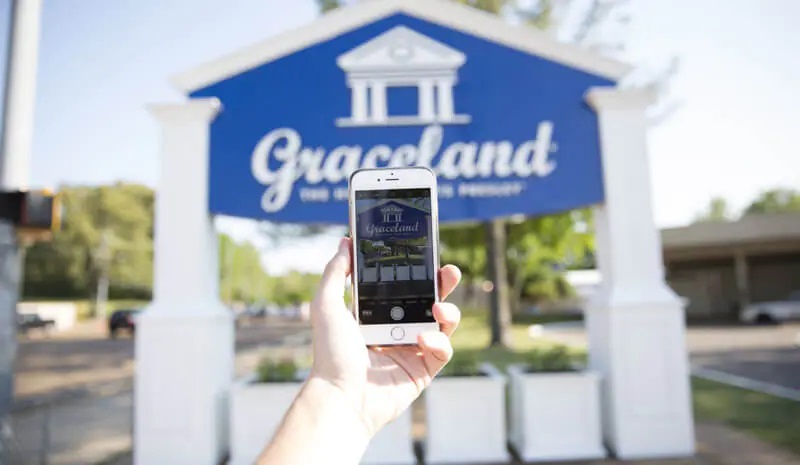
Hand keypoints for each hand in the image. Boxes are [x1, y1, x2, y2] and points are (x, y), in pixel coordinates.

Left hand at [308, 237, 461, 436]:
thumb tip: (345, 242)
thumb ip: (336, 271)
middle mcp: (396, 330)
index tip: (424, 254)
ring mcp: (411, 350)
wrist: (341, 396)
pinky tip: (424, 339)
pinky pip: (443, 351)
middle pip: (428, 300)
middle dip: (442, 284)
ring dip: (448, 311)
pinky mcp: (423, 371)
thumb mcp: (326, 304)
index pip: (402, 286)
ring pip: (443, 324)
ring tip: (439, 307)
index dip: (416, 271)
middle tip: (449, 272)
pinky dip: (439, 342)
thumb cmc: (330, 354)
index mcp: (376, 314)